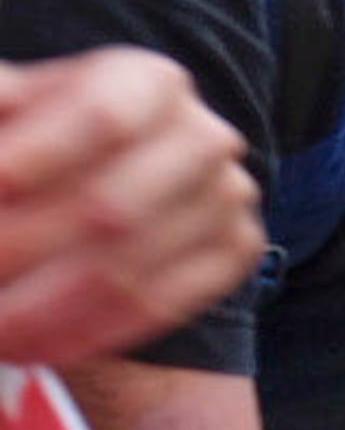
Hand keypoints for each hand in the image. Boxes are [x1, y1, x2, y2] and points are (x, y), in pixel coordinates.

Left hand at [0, 49, 261, 366]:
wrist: (98, 181)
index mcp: (148, 82)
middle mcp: (202, 137)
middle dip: (21, 252)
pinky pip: (163, 307)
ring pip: (130, 270)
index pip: (103, 119)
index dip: (36, 159)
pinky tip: (33, 347)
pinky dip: (89, 335)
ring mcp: (227, 197)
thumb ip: (0, 105)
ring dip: (41, 311)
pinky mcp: (236, 251)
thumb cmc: (39, 141)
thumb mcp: (11, 107)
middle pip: (113, 208)